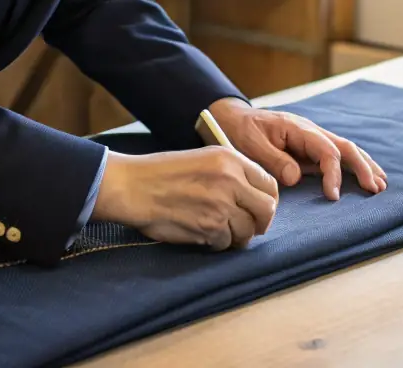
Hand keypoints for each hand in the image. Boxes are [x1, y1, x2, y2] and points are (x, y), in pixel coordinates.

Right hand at [91, 147, 278, 250]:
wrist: (133, 186)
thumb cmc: (162, 173)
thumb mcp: (202, 159)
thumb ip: (231, 174)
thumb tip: (254, 198)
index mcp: (230, 159)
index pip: (270, 184)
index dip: (266, 200)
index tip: (258, 209)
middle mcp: (230, 180)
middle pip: (267, 210)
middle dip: (259, 222)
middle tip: (248, 227)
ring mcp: (221, 205)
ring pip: (248, 231)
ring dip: (236, 236)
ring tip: (220, 231)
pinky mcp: (209, 227)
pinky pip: (226, 243)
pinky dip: (217, 243)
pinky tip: (203, 234)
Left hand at [208, 98, 386, 200]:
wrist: (233, 118)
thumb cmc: (240, 130)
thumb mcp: (250, 144)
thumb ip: (273, 159)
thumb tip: (296, 177)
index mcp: (297, 128)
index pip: (326, 150)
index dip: (333, 173)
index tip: (333, 196)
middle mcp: (310, 131)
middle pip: (344, 146)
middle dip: (362, 167)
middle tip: (374, 189)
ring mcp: (312, 138)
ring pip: (345, 149)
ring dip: (364, 165)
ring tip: (381, 184)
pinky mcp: (310, 148)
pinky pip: (337, 155)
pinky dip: (355, 165)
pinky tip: (366, 176)